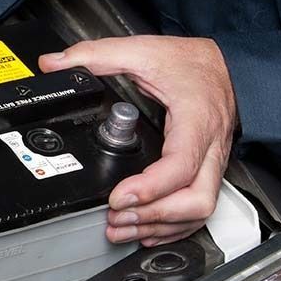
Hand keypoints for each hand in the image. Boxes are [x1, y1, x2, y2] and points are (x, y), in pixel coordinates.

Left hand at [39, 35, 236, 246]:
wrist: (226, 64)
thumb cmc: (191, 62)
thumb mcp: (142, 50)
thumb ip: (95, 55)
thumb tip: (54, 64)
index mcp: (195, 120)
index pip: (180, 166)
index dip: (150, 188)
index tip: (118, 197)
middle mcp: (209, 147)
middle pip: (196, 200)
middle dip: (153, 216)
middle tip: (116, 217)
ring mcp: (212, 162)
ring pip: (199, 210)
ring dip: (159, 226)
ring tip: (121, 227)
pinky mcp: (208, 170)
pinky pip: (199, 208)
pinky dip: (172, 225)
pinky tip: (146, 229)